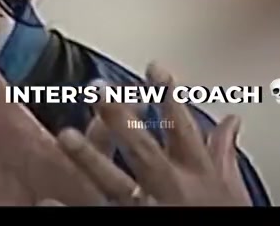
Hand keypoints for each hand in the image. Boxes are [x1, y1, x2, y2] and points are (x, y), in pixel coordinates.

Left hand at [57, 63, 252, 205]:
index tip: (153, 68)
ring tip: (65, 135)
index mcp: (198, 173)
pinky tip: (47, 200)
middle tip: (100, 91)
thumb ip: (224, 151)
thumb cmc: (220, 219)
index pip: (183, 127)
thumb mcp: (231, 187)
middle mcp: (171, 189)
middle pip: (143, 149)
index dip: (168, 95)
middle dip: (122, 119)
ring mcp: (148, 211)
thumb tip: (232, 120)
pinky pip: (98, 216)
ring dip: (89, 159)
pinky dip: (69, 210)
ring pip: (114, 183)